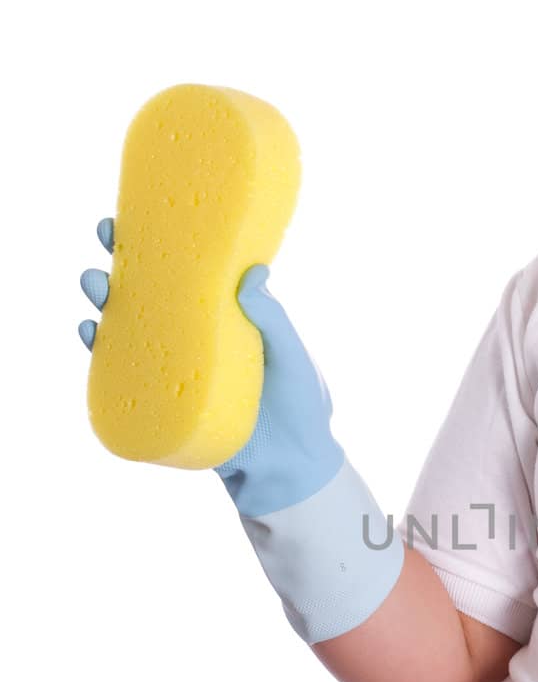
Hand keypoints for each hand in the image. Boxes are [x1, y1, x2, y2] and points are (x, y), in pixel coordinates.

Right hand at [79, 218, 343, 515]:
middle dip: (124, 262)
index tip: (145, 212)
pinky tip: (91, 333)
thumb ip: (276, 321)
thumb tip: (253, 276)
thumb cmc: (302, 408)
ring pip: (130, 327)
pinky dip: (103, 353)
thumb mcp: (295, 358)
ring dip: (104, 302)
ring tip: (94, 285)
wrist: (292, 469)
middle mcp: (198, 336)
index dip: (167, 243)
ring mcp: (177, 368)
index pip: (193, 271)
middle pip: (151, 292)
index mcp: (230, 316)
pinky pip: (125, 374)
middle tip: (107, 237)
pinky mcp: (164, 400)